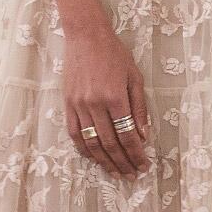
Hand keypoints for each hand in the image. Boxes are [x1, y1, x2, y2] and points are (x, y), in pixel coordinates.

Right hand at [62, 17, 150, 180]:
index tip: (144, 165)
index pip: (127, 135)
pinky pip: (75, 133)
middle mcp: (95, 104)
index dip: (137, 154)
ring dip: (105, 161)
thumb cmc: (114, 53)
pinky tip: (94, 157)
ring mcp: (79, 106)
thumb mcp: (134, 77)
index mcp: (115, 97)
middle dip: (123, 163)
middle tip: (131, 175)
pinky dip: (84, 149)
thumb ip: (139, 107)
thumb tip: (144, 135)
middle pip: (110, 143)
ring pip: (91, 143)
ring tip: (116, 173)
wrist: (85, 36)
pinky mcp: (68, 104)